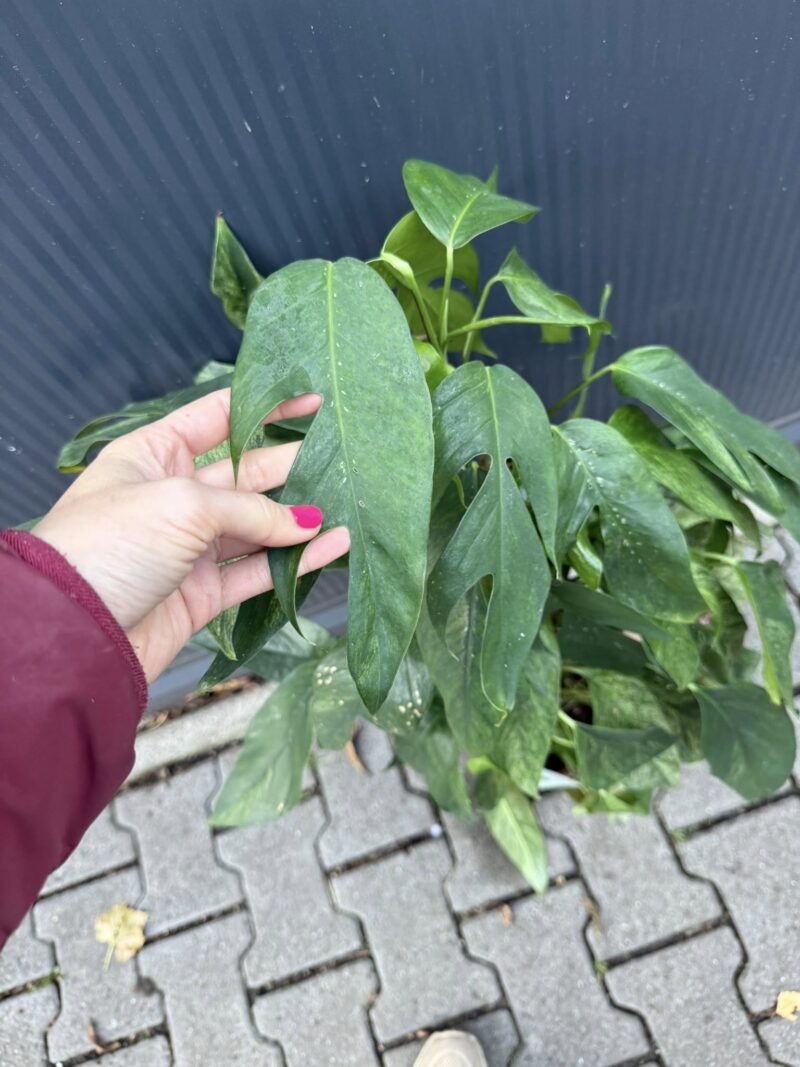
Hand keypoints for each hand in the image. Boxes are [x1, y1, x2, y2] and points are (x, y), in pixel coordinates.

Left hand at [33, 388, 349, 680]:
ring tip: (348, 501)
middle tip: (343, 457)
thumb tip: (308, 521)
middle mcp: (174, 495)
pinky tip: (334, 543)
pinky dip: (296, 559)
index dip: (267, 405)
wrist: (73, 634)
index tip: (316, 399)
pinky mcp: (203, 593)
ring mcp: (190, 546)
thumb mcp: (182, 504)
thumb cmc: (109, 546)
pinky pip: (258, 570)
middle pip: (247, 473)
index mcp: (154, 454)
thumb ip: (251, 508)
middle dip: (293, 464)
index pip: (220, 417)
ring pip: (257, 525)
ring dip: (300, 516)